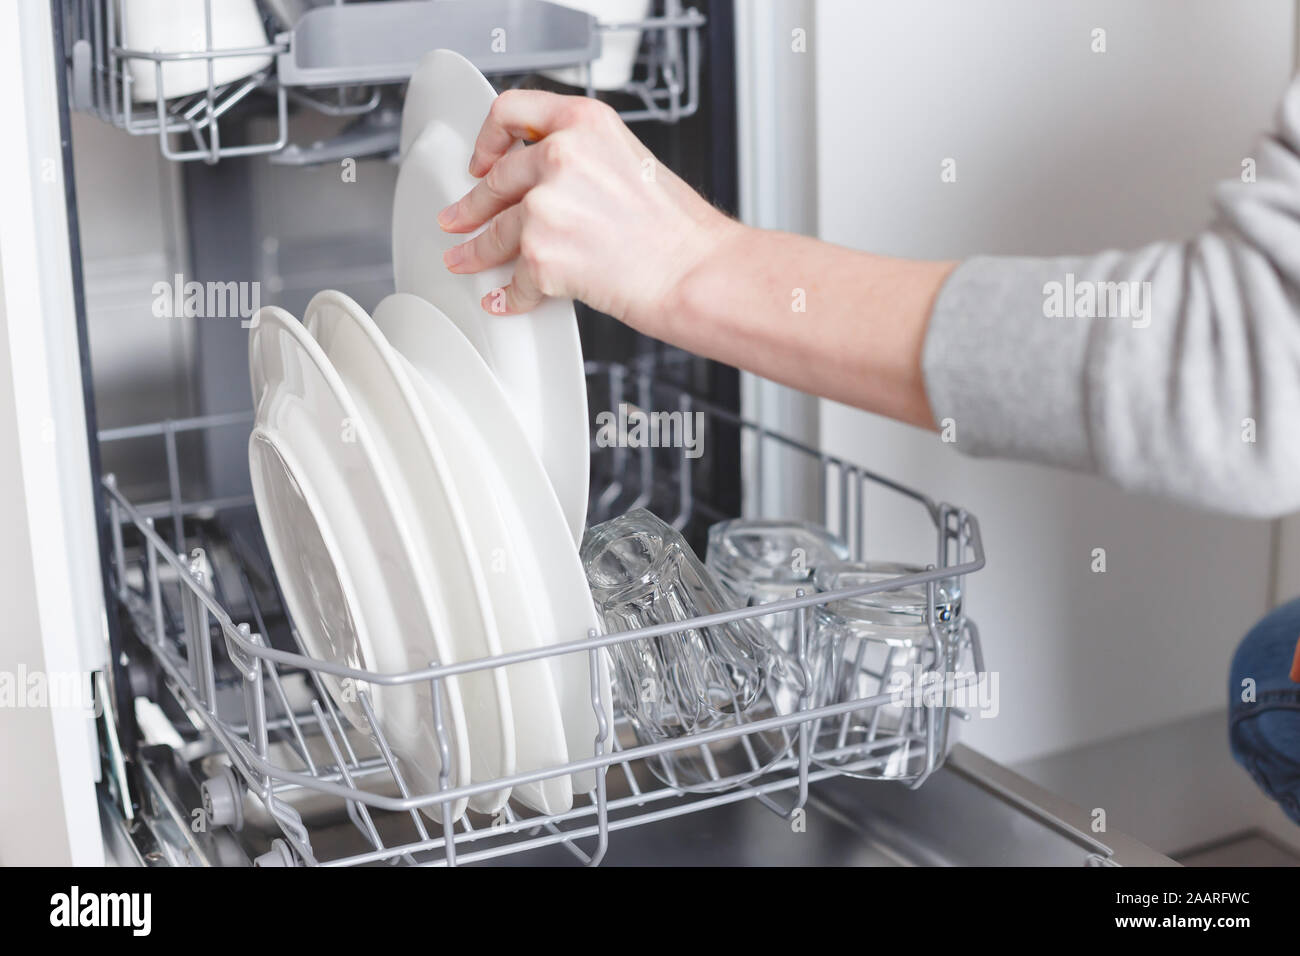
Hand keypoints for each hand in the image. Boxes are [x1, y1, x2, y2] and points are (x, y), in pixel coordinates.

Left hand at [437, 90, 735, 331]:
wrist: (694, 272)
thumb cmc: (675, 228)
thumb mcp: (629, 160)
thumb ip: (581, 157)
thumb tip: (540, 180)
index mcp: (584, 123)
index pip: (510, 111)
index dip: (488, 139)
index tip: (481, 160)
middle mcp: (559, 157)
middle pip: (495, 180)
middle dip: (470, 206)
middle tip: (458, 219)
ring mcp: (545, 206)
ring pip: (494, 232)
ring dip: (475, 251)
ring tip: (465, 261)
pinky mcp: (540, 255)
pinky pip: (514, 279)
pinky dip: (509, 295)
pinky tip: (504, 298)